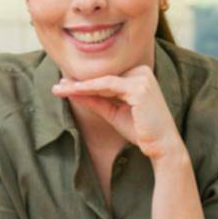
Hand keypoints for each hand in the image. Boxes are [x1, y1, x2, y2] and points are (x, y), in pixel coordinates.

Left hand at [51, 66, 181, 161]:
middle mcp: (142, 71)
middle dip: (78, 83)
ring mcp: (142, 77)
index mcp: (139, 75)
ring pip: (102, 80)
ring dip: (79, 85)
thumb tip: (72, 91)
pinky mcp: (139, 87)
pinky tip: (73, 91)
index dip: (84, 82)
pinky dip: (88, 88)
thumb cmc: (141, 131)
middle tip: (56, 87)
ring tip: (59, 89)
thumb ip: (95, 100)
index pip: (106, 78)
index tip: (63, 86)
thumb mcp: (113, 112)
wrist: (161, 147)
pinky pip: (107, 85)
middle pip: (103, 77)